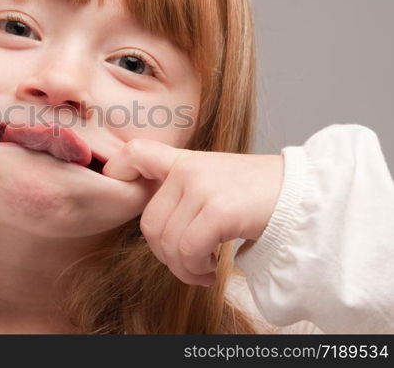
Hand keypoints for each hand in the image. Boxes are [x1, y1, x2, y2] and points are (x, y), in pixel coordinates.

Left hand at [103, 140, 283, 286]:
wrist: (305, 197)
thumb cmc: (259, 196)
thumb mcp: (215, 181)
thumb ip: (182, 191)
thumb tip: (153, 227)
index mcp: (184, 161)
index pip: (135, 153)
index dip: (118, 172)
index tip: (123, 194)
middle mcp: (188, 170)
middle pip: (149, 223)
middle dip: (165, 255)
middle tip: (188, 264)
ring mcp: (202, 187)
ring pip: (167, 242)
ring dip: (183, 268)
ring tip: (203, 271)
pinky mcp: (218, 209)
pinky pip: (188, 250)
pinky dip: (196, 269)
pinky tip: (212, 271)